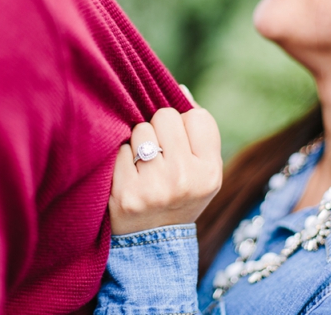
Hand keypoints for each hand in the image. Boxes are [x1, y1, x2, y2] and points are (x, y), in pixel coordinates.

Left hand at [109, 107, 221, 234]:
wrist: (153, 242)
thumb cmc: (179, 193)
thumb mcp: (203, 169)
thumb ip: (198, 131)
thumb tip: (179, 89)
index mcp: (210, 173)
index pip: (196, 116)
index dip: (185, 123)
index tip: (180, 141)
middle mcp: (185, 180)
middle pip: (166, 116)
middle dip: (159, 128)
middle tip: (159, 152)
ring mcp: (154, 188)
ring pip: (141, 128)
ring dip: (138, 141)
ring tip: (143, 164)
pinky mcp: (125, 194)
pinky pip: (119, 149)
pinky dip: (121, 157)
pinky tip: (128, 174)